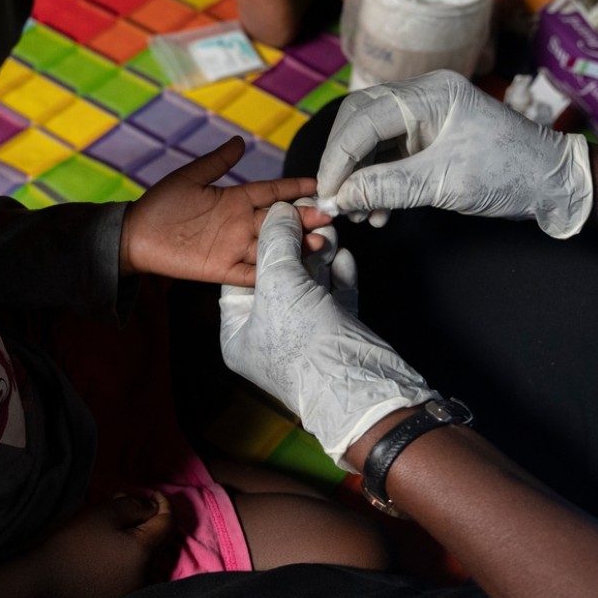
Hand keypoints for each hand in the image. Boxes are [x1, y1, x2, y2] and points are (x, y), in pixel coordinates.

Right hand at [35, 492, 174, 597]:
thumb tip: (151, 507)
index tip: (153, 493)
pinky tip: (108, 545)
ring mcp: (132, 588)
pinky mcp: (117, 596)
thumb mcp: (106, 513)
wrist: (42, 580)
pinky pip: (131, 570)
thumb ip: (135, 505)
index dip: (164, 504)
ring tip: (113, 523)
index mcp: (146, 553)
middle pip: (157, 540)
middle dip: (146, 518)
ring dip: (136, 536)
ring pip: (145, 555)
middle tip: (125, 502)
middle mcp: (146, 575)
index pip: (169, 523)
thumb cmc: (73, 543)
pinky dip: (126, 554)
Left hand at [121, 137, 328, 285]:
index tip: (316, 185)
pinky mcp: (221, 269)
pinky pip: (250, 273)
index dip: (293, 187)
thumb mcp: (190, 177)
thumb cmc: (161, 204)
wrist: (135, 236)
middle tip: (327, 217)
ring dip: (294, 245)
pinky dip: (269, 273)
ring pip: (270, 246)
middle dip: (303, 218)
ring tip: (317, 243)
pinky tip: (291, 273)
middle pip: (278, 220)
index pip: (271, 191)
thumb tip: (240, 141)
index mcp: (235, 199)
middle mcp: (239, 223)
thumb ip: (217, 161)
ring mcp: (233, 247)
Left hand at [219, 202, 432, 467]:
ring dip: (320, 254)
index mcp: (239, 333)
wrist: (359, 387)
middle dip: (296, 245)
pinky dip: (339, 274)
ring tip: (331, 229)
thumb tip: (280, 211)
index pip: (240, 276)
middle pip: (278, 275)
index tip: (278, 213)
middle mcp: (268, 335)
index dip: (260, 242)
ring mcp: (304, 335)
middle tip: (312, 216)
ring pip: (309, 282)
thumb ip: (276, 241)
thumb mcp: (279, 284)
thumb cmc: (305, 344)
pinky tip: (344, 256)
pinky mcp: (336, 334)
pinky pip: (334, 296)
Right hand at [316, 69, 593, 237]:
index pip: (364, 117)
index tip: (328, 192)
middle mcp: (425, 98)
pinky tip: (378, 211)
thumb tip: (341, 197)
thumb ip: (388, 186)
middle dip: (345, 164)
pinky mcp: (431, 140)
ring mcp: (428, 118)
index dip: (339, 156)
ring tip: (358, 213)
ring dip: (361, 178)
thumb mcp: (445, 183)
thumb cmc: (510, 174)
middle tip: (336, 201)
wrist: (554, 186)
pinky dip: (379, 183)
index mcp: (431, 94)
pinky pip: (391, 157)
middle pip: (361, 122)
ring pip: (373, 142)